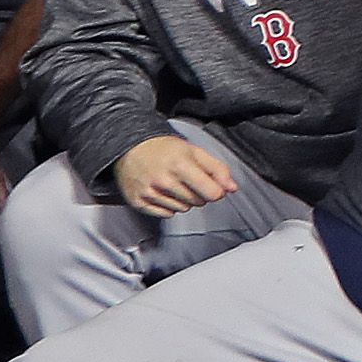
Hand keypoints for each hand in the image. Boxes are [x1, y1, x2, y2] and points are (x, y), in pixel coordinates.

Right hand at [113, 132, 241, 215]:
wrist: (130, 147)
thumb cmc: (163, 149)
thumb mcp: (194, 151)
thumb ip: (217, 169)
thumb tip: (232, 187)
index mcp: (180, 165)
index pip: (212, 193)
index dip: (216, 190)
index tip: (212, 186)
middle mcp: (163, 180)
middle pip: (198, 202)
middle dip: (198, 193)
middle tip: (187, 179)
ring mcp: (149, 192)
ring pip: (182, 209)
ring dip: (183, 200)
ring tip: (173, 184)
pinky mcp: (138, 202)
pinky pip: (166, 214)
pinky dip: (168, 206)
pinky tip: (163, 192)